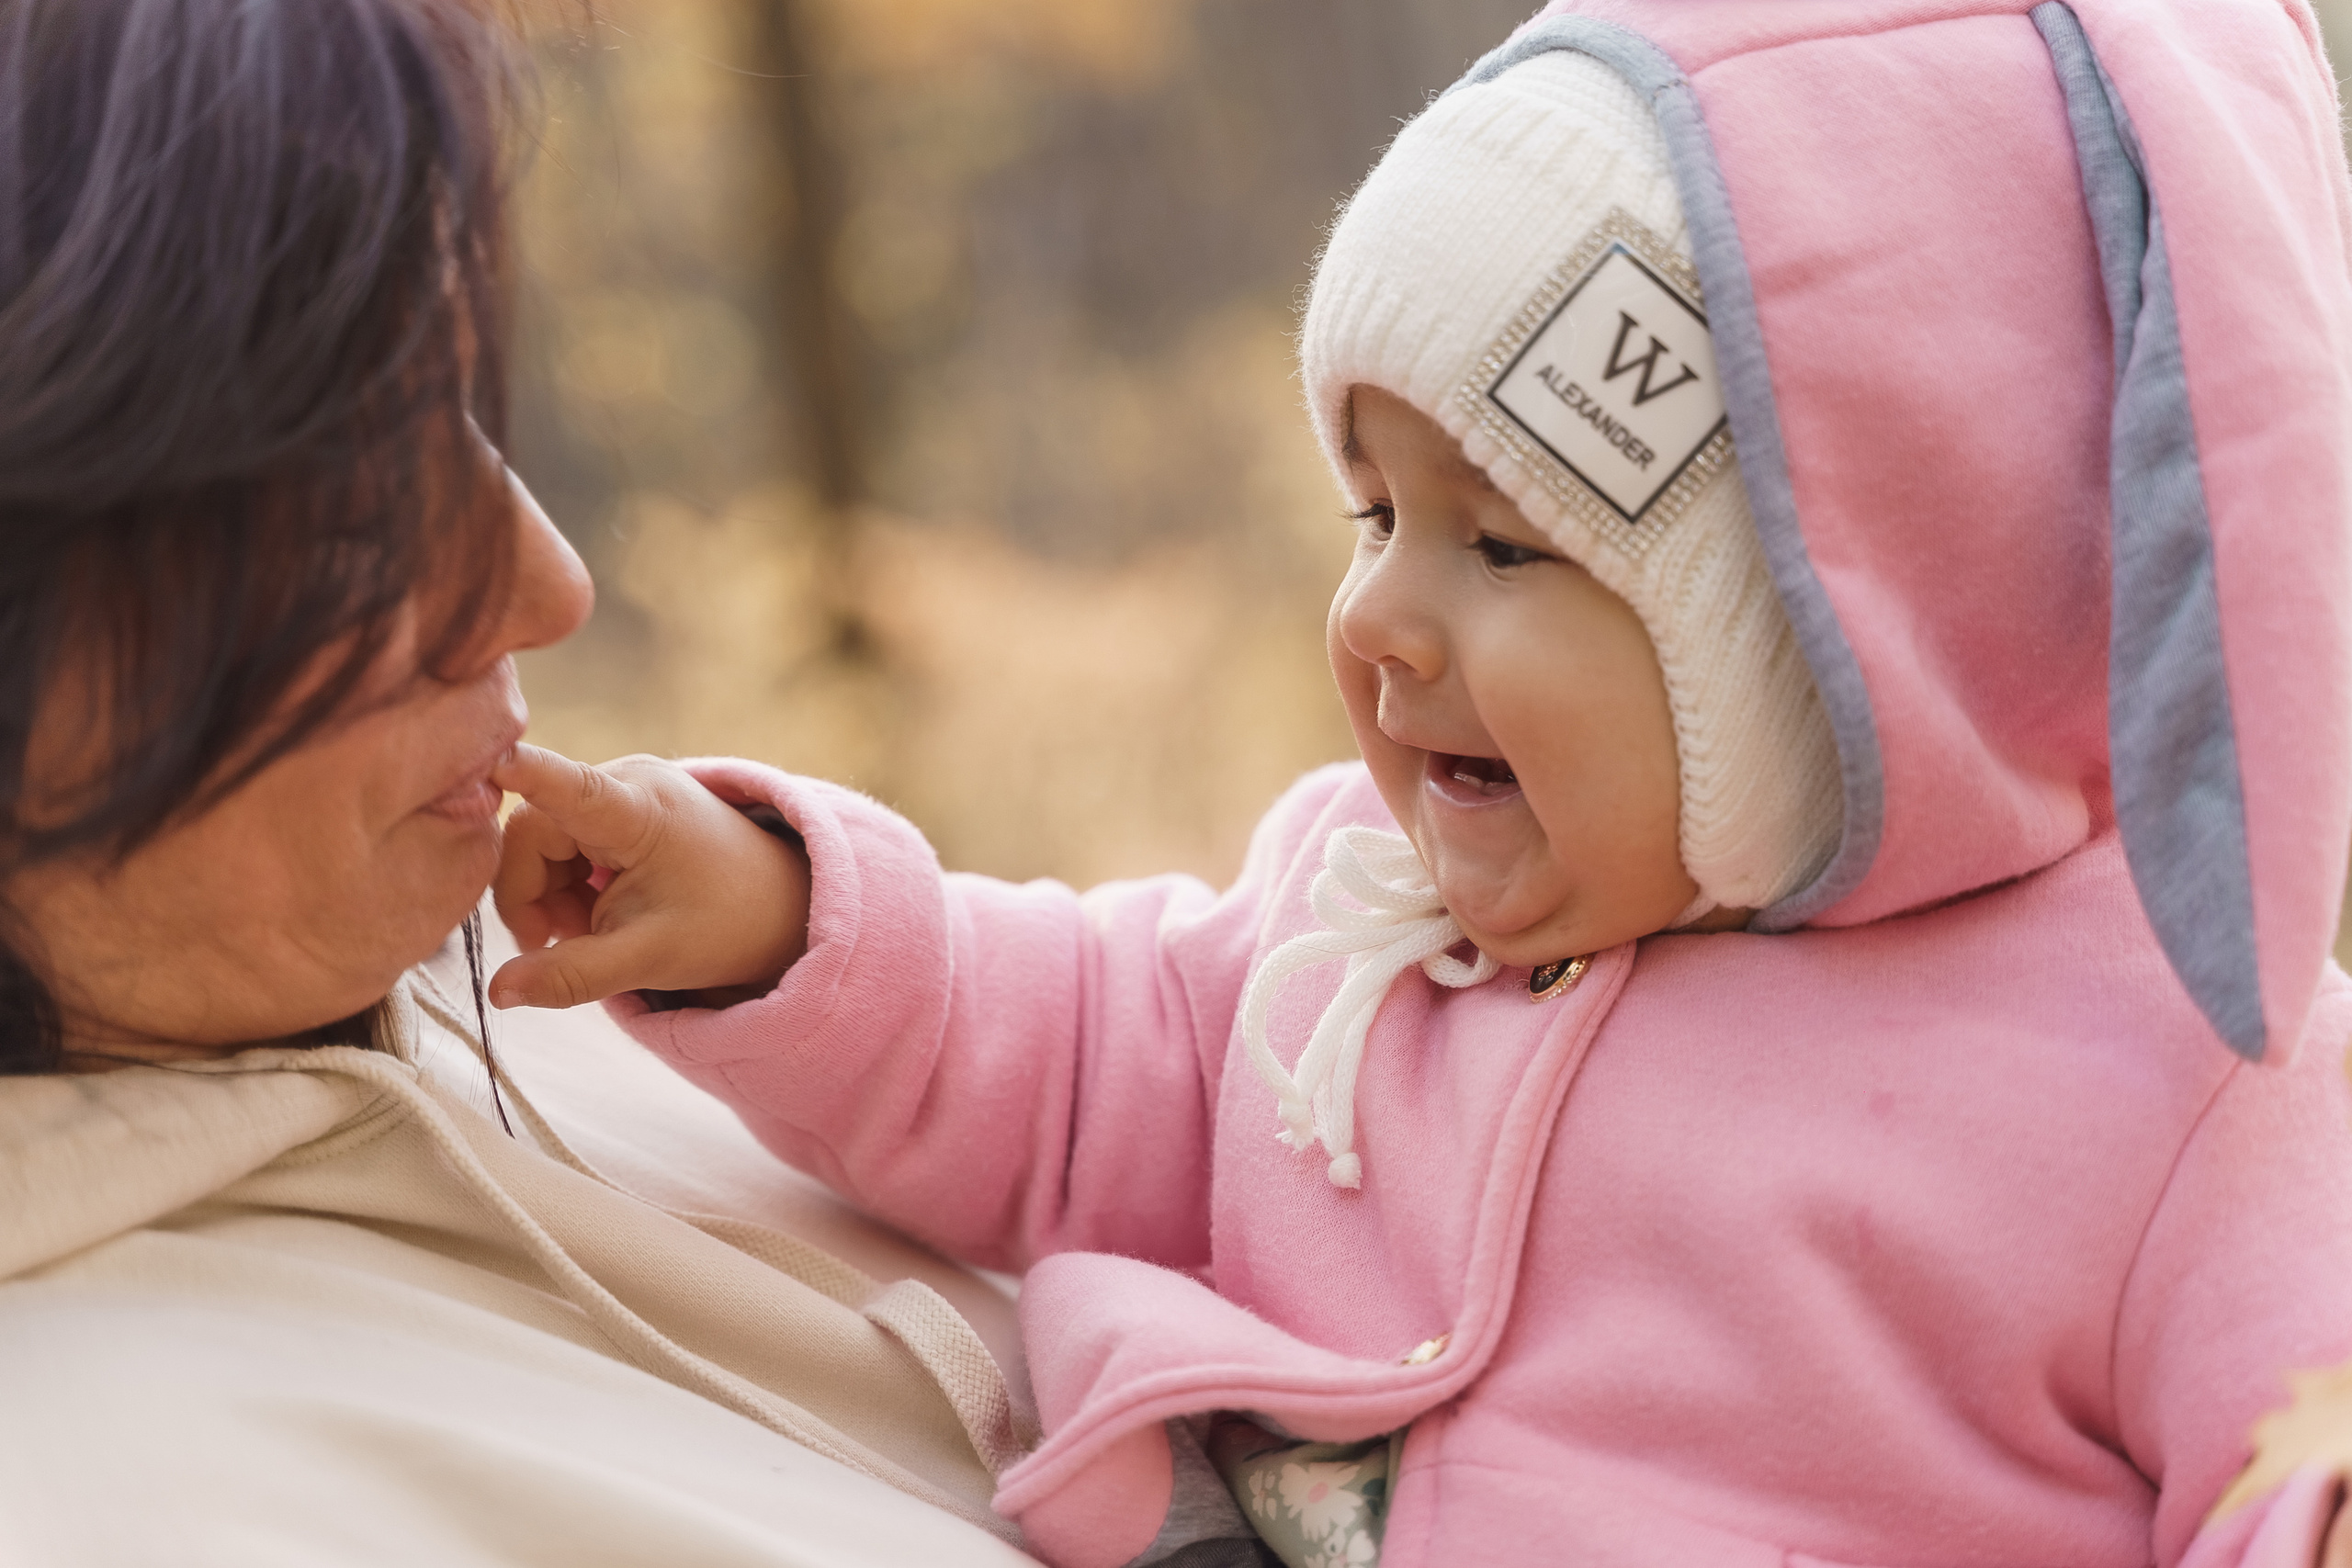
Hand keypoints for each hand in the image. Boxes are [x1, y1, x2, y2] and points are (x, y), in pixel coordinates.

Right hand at [488, 744, 810, 1008]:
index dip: (520, 772)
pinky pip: (560, 840)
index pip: (563, 785)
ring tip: (594, 930)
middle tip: (561, 944)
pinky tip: (599, 910)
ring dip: (550, 895)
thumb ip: (573, 975)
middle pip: (531, 833)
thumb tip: (496, 993)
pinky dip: (567, 884)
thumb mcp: (648, 958)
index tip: (487, 757)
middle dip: (533, 897)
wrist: (778, 902)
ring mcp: (620, 786)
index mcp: (638, 810)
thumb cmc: (724, 924)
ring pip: (538, 841)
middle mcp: (625, 780)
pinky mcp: (616, 801)